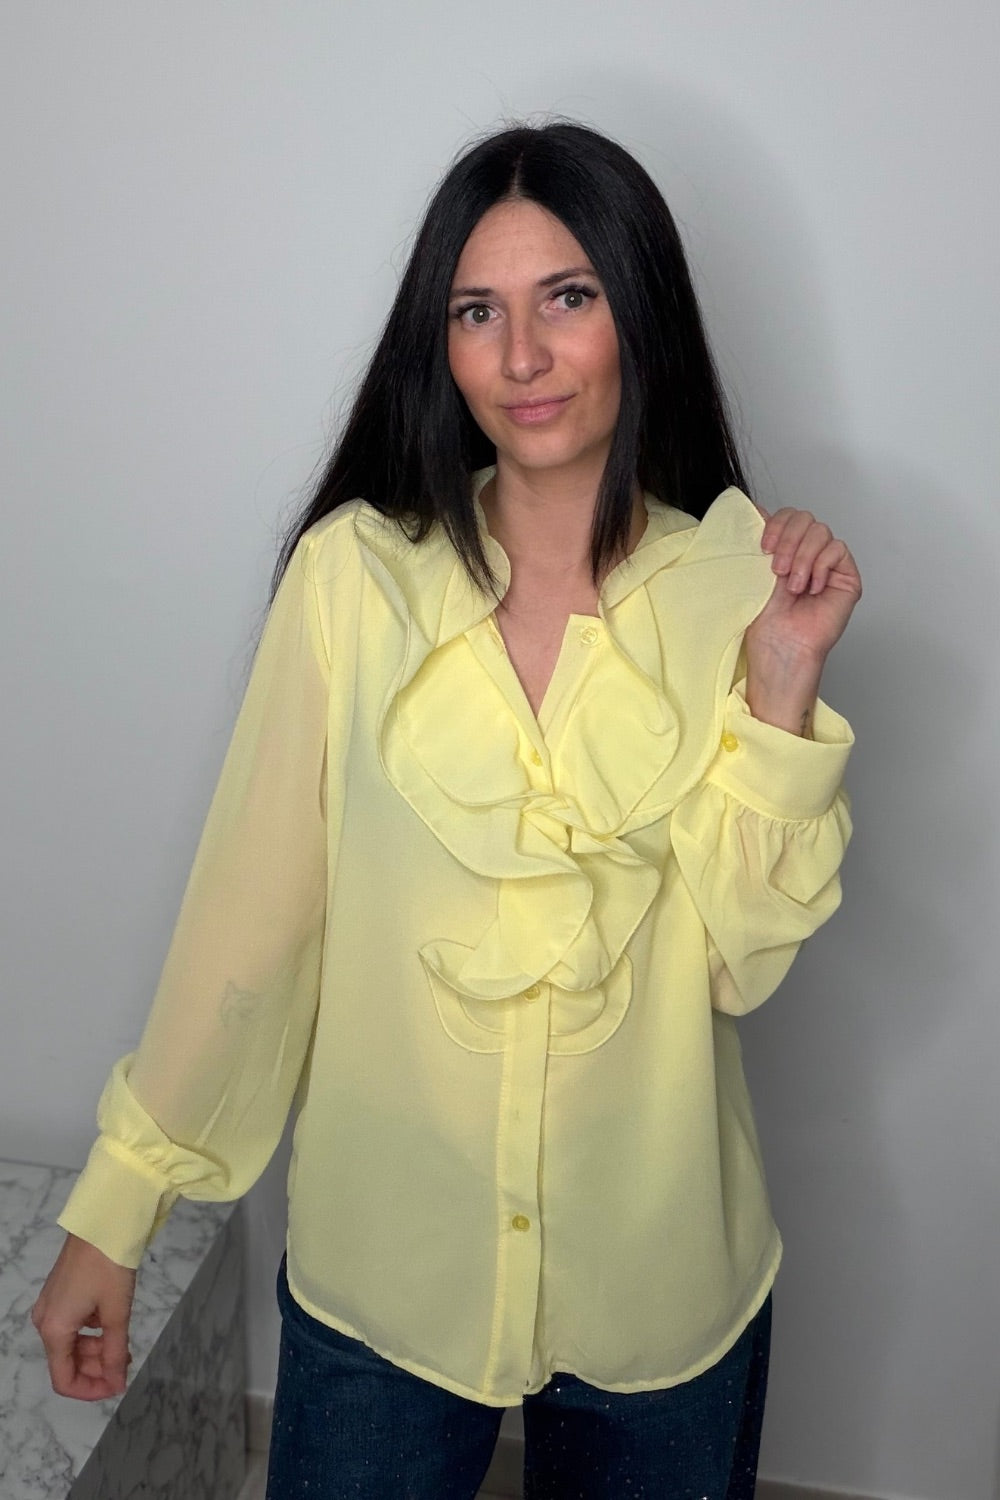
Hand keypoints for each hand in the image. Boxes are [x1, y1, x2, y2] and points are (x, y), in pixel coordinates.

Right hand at [31, 1233, 135, 1400]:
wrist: (103, 1221)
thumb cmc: (109, 1266)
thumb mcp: (116, 1312)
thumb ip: (114, 1353)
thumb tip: (116, 1383)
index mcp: (54, 1330)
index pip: (64, 1380)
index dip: (90, 1391)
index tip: (117, 1386)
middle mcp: (46, 1321)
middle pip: (68, 1362)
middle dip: (97, 1369)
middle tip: (127, 1364)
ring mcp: (51, 1306)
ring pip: (72, 1344)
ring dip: (97, 1352)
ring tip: (124, 1348)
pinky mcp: (61, 1293)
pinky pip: (73, 1326)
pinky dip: (93, 1333)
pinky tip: (114, 1329)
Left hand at [744, 508, 861, 734]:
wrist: (779, 644)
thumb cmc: (765, 617)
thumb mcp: (753, 569)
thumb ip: (758, 537)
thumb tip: (754, 507)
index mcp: (785, 548)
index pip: (788, 515)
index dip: (777, 524)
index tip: (763, 545)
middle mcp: (807, 553)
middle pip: (805, 518)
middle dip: (788, 540)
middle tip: (777, 569)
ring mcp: (828, 564)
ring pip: (820, 531)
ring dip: (802, 557)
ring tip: (793, 585)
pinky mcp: (846, 576)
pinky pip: (837, 549)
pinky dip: (820, 565)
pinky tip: (812, 587)